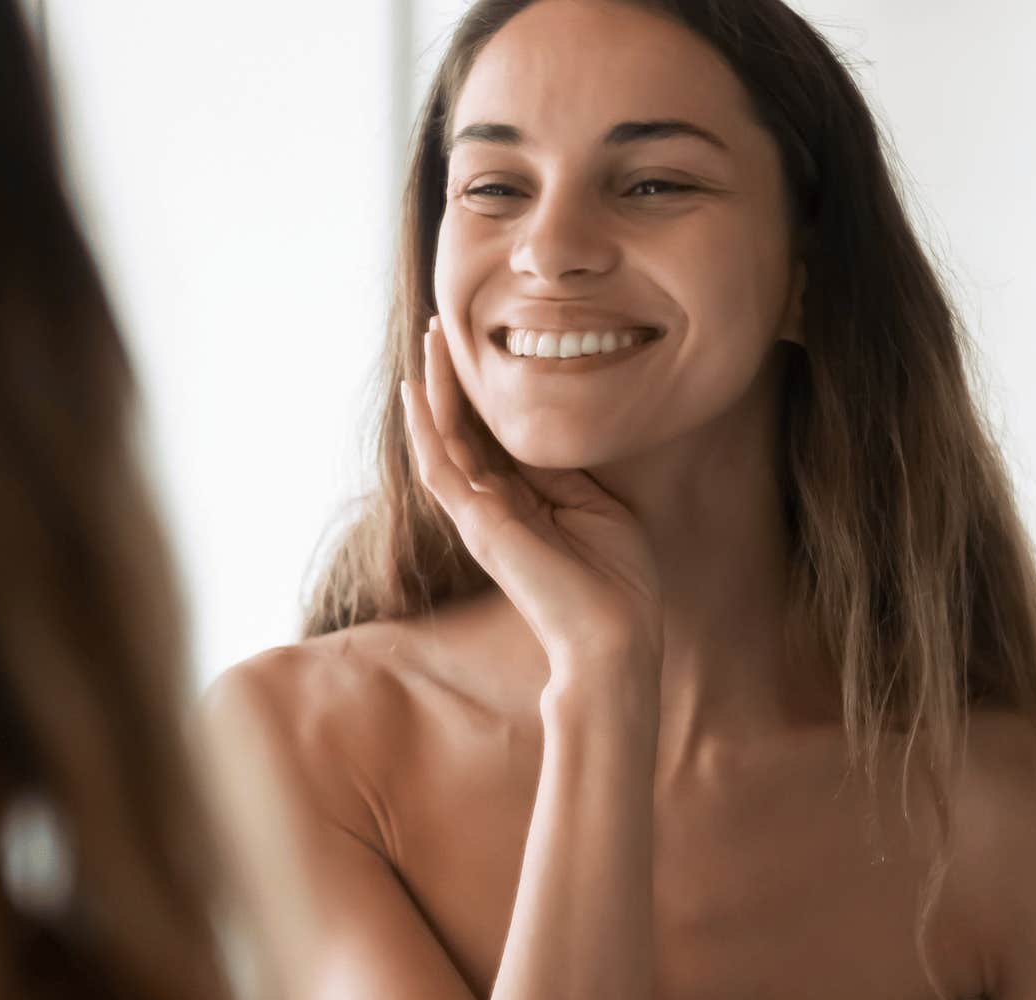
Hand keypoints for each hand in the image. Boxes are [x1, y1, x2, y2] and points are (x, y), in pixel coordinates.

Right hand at [401, 316, 662, 680]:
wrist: (616, 637)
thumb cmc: (616, 581)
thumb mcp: (596, 504)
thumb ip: (564, 470)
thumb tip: (543, 430)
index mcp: (520, 502)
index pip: (491, 435)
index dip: (482, 391)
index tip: (482, 344)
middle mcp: (491, 506)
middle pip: (459, 429)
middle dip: (451, 377)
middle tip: (442, 325)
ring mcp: (480, 515)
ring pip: (442, 439)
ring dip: (433, 388)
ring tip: (430, 338)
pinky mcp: (479, 524)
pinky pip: (440, 467)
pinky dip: (425, 428)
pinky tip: (419, 389)